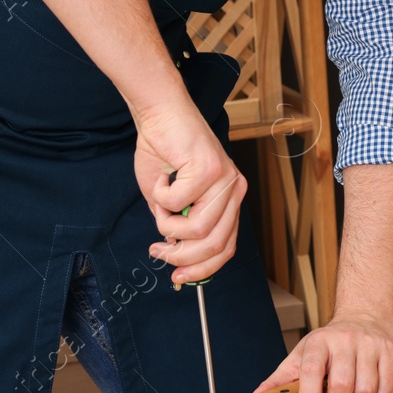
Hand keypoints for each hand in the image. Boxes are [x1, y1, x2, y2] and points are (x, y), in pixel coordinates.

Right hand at [132, 101, 246, 285]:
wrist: (160, 115)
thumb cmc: (164, 153)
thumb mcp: (171, 202)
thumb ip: (178, 229)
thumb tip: (176, 257)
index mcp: (231, 198)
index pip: (227, 247)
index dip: (202, 268)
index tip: (178, 277)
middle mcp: (234, 189)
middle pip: (215, 244)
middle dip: (182, 256)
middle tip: (158, 250)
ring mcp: (225, 179)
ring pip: (198, 229)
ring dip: (168, 224)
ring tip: (159, 204)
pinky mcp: (209, 168)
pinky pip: (178, 203)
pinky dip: (161, 196)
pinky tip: (162, 178)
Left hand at [254, 312, 392, 392]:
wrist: (367, 316)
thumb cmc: (331, 342)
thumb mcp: (303, 354)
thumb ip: (281, 377)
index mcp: (318, 341)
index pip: (311, 371)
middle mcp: (344, 339)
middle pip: (341, 386)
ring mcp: (370, 344)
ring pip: (365, 391)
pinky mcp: (391, 350)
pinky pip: (386, 388)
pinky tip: (372, 385)